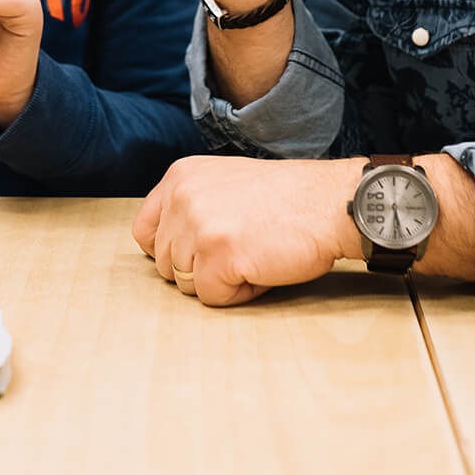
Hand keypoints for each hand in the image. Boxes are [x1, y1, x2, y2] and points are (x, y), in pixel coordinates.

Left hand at [131, 156, 363, 305]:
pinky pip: (212, 298)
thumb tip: (166, 247)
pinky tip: (262, 267)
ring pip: (186, 283)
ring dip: (221, 280)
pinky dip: (239, 294)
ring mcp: (198, 225)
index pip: (143, 231)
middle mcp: (182, 197)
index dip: (169, 250)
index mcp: (180, 176)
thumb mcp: (225, 184)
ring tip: (253, 254)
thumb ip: (191, 206)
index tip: (198, 253)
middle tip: (242, 248)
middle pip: (164, 263)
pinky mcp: (218, 256)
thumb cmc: (287, 200)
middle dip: (200, 268)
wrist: (331, 202)